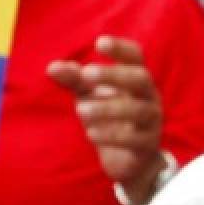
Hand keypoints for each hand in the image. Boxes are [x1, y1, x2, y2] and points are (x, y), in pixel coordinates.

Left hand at [48, 36, 165, 204]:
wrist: (129, 161)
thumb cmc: (110, 120)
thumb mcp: (90, 96)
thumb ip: (74, 80)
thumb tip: (52, 67)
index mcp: (136, 80)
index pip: (135, 56)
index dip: (120, 48)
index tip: (99, 42)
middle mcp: (149, 96)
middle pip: (140, 78)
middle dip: (114, 74)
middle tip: (86, 73)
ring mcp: (151, 121)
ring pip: (137, 110)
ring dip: (107, 108)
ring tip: (80, 109)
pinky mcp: (147, 146)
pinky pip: (134, 139)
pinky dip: (111, 136)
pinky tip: (91, 134)